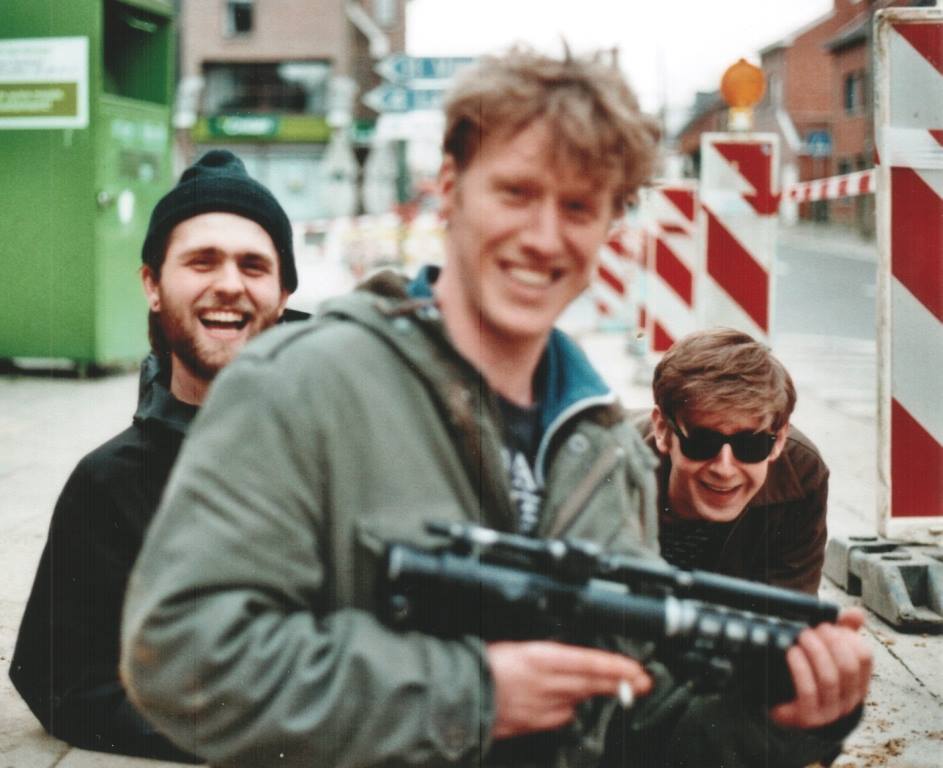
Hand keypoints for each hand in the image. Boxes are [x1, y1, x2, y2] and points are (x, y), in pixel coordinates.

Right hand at [486, 640, 651, 738]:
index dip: (617, 668)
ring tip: (622, 687)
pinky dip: (570, 707)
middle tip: (645, 682)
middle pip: (592, 684)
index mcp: (541, 657)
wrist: (457, 693)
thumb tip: (565, 657)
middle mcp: (547, 683)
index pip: (590, 663)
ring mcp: (542, 707)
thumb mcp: (517, 647)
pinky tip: (575, 703)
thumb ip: (544, 655)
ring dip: (600, 692)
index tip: (637, 670)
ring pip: (580, 699)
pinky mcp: (533, 723)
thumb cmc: (482, 664)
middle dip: (621, 683)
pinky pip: (560, 715)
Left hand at [769, 608, 872, 729]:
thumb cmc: (810, 674)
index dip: (847, 637)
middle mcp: (849, 698)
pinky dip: (800, 669)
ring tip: (801, 636)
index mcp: (858, 681)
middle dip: (829, 642)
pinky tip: (792, 653)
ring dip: (814, 652)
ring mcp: (830, 711)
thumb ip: (843, 632)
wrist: (786, 706)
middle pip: (848, 666)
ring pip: (829, 678)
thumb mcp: (828, 652)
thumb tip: (857, 613)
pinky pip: (808, 692)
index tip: (827, 625)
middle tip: (811, 629)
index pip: (864, 656)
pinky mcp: (809, 717)